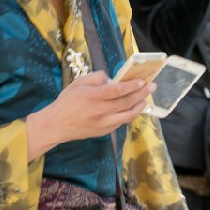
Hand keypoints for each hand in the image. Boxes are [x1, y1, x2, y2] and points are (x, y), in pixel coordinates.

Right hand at [27, 71, 153, 159]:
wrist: (57, 125)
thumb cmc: (67, 102)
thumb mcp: (78, 83)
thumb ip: (96, 78)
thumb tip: (111, 79)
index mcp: (94, 96)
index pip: (118, 90)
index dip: (133, 86)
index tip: (143, 81)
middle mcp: (101, 111)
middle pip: (127, 102)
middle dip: (142, 93)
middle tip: (152, 87)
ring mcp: (104, 123)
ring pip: (128, 115)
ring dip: (140, 106)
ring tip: (146, 99)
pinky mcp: (104, 131)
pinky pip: (121, 122)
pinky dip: (129, 114)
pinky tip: (133, 108)